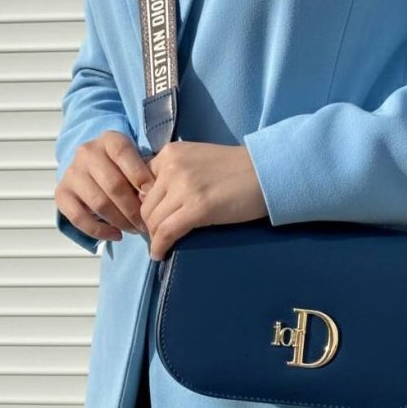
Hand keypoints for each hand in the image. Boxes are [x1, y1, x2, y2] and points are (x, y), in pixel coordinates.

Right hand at [55, 131, 152, 241]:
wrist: (93, 168)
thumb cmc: (123, 168)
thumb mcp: (137, 161)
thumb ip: (145, 174)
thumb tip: (153, 197)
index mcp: (109, 140)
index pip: (124, 154)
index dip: (141, 176)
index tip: (154, 196)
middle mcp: (87, 152)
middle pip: (114, 184)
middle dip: (134, 209)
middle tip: (147, 223)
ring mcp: (72, 172)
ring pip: (99, 203)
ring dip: (120, 221)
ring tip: (135, 230)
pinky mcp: (62, 193)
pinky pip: (79, 218)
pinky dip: (99, 231)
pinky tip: (116, 235)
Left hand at [139, 141, 267, 260]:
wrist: (265, 172)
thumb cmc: (236, 169)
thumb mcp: (197, 160)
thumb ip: (174, 174)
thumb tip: (153, 200)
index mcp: (170, 153)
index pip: (141, 183)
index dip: (145, 204)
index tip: (153, 217)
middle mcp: (171, 167)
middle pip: (144, 204)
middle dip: (149, 223)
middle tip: (158, 235)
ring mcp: (183, 187)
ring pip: (153, 220)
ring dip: (154, 236)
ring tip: (162, 245)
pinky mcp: (197, 208)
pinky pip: (166, 232)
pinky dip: (159, 246)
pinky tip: (161, 254)